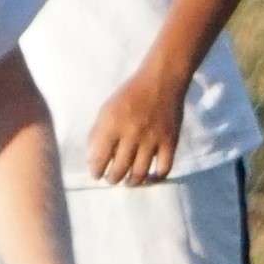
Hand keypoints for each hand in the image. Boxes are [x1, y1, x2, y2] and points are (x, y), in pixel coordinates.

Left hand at [84, 69, 187, 187]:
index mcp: (113, 124)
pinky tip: (150, 177)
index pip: (100, 158)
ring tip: (128, 181)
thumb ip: (98, 133)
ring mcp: (153, 139)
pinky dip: (156, 178)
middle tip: (112, 178)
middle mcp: (132, 133)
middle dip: (112, 179)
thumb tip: (93, 159)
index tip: (97, 174)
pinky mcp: (170, 142)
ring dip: (131, 182)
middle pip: (120, 170)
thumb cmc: (130, 94)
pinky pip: (164, 169)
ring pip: (140, 173)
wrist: (162, 81)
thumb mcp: (107, 109)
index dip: (96, 171)